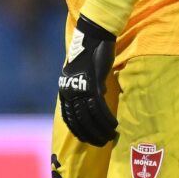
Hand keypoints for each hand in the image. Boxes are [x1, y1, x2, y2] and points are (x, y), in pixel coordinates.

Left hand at [57, 15, 117, 144]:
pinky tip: (114, 125)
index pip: (68, 117)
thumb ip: (89, 87)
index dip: (78, 131)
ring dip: (100, 129)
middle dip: (90, 134)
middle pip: (79, 120)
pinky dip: (107, 118)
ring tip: (110, 136)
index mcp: (65, 88)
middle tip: (101, 142)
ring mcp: (80, 87)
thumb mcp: (86, 72)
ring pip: (89, 116)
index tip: (87, 140)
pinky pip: (100, 107)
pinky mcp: (93, 83)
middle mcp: (69, 90)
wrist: (94, 35)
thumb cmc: (92, 51)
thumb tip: (98, 98)